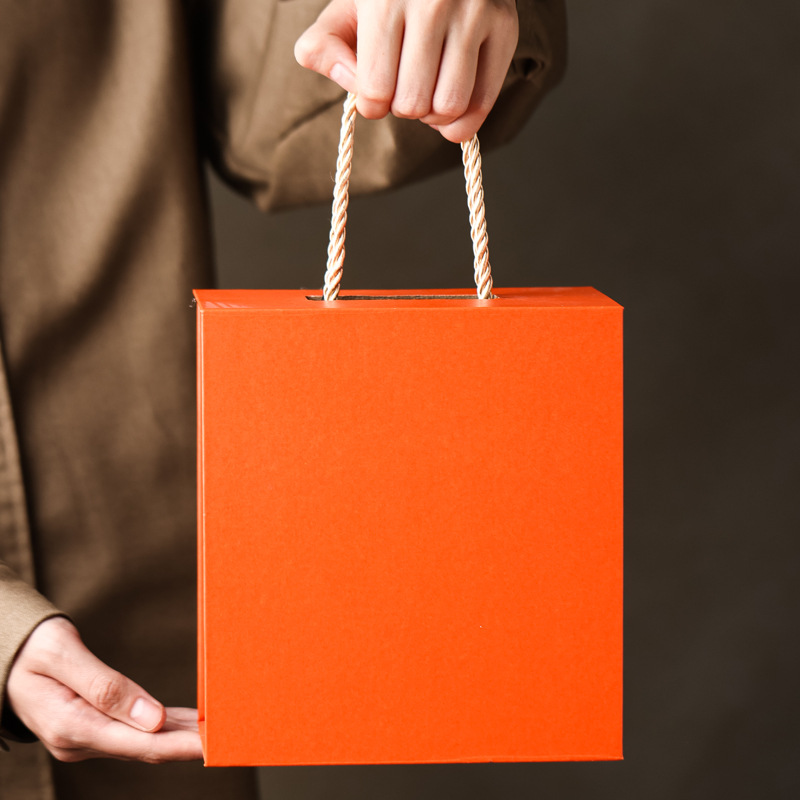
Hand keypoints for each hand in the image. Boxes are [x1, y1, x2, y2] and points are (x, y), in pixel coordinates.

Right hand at [5, 617, 201, 762]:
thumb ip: (105, 686)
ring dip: (181, 735)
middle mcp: (80, 741)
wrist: (3, 660)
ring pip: (144, 740)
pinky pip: (135, 732)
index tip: (212, 743)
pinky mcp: (93, 729)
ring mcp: (86, 738)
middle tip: (230, 735)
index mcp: (72, 726)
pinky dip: (164, 727)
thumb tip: (152, 718)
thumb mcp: (63, 655)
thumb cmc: (31, 650)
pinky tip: (191, 724)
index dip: (181, 745)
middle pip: (147, 746)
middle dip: (189, 743)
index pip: (140, 744)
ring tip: (219, 728)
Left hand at [295, 0, 518, 142]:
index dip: (372, 104)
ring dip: (433, 116)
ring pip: (449, 106)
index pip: (376, 91)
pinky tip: (450, 108)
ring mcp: (474, 13)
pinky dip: (463, 121)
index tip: (376, 90)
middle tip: (404, 87)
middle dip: (402, 108)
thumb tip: (353, 87)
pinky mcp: (505, 26)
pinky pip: (482, 101)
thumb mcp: (346, 9)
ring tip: (427, 94)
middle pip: (413, 103)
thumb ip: (323, 48)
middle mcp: (434, 2)